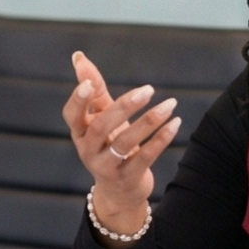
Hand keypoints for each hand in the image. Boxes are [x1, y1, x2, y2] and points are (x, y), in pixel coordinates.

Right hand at [62, 51, 181, 245]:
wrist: (119, 191)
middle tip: (148, 89)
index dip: (78, 100)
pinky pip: (145, 157)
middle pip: (101, 127)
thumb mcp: (101, 118)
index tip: (90, 83)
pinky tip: (176, 123)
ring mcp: (106, 167)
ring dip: (150, 121)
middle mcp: (88, 151)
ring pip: (125, 143)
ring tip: (170, 104)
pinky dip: (161, 139)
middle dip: (124, 107)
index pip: (72, 115)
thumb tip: (78, 56)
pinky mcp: (127, 178)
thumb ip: (94, 89)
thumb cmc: (109, 144)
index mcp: (80, 133)